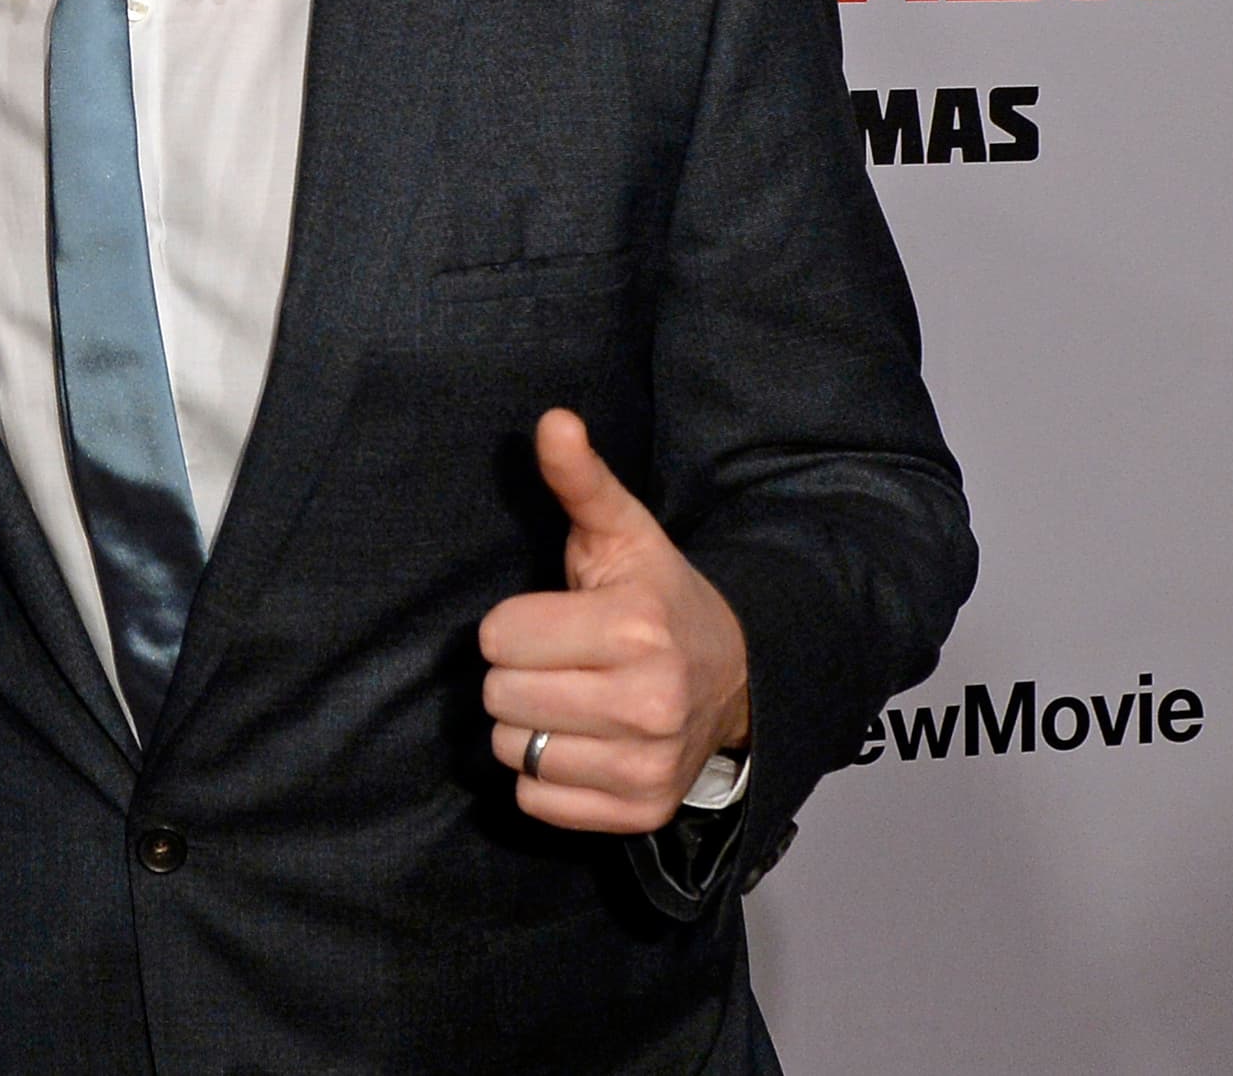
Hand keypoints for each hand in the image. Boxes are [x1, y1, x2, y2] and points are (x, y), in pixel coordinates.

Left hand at [479, 409, 750, 832]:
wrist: (735, 675)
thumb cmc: (657, 596)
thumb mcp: (621, 532)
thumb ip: (580, 479)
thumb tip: (553, 420)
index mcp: (634, 629)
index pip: (497, 636)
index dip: (514, 624)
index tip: (553, 619)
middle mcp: (647, 704)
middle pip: (499, 697)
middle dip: (516, 673)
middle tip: (559, 661)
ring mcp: (647, 766)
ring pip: (513, 751)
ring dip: (527, 726)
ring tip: (569, 699)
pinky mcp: (641, 811)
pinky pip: (537, 801)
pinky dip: (544, 776)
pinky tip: (580, 743)